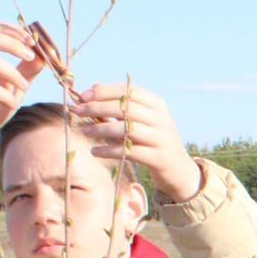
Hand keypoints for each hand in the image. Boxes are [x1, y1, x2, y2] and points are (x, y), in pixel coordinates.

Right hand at [0, 21, 43, 149]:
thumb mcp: (15, 88)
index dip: (11, 30)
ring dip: (12, 72)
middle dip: (12, 43)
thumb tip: (44, 55)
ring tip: (24, 86)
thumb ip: (27, 71)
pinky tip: (12, 104)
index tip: (32, 42)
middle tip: (30, 56)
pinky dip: (4, 95)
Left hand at [69, 82, 200, 199]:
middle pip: (127, 108)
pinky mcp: (159, 158)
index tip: (83, 96)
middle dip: (98, 108)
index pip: (131, 91)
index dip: (106, 91)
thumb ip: (122, 104)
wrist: (179, 170)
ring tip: (84, 131)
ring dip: (102, 129)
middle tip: (77, 111)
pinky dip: (109, 151)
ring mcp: (163, 139)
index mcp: (158, 106)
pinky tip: (95, 151)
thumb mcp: (143, 120)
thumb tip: (94, 86)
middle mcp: (162, 120)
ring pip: (128, 129)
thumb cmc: (154, 142)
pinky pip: (130, 152)